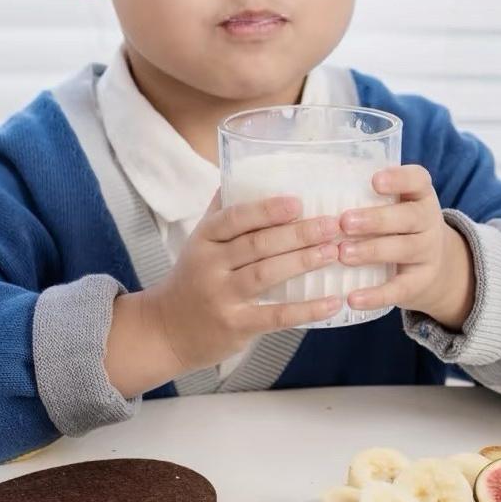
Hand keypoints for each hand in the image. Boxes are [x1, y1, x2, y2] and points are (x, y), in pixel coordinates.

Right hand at [139, 190, 343, 372]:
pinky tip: (332, 302)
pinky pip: (275, 315)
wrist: (167, 332)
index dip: (266, 209)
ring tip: (333, 252)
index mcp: (204, 239)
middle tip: (332, 225)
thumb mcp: (200, 242)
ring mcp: (221, 297)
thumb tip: (245, 169)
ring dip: (303, 262)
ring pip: (265, 274)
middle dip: (298, 233)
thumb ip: (223, 211)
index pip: (233, 218)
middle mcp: (209, 266)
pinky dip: (306, 309)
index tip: (298, 202)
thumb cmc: (194, 279)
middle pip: (256, 244)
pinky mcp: (235, 326)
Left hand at [337, 165, 475, 329]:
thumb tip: (311, 191)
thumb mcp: (395, 207)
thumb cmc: (399, 228)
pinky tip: (353, 298)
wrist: (438, 267)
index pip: (418, 180)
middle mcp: (429, 222)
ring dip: (372, 251)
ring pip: (404, 250)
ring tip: (343, 254)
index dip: (399, 179)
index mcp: (420, 196)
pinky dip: (376, 295)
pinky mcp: (420, 282)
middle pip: (409, 217)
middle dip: (376, 219)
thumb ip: (365, 197)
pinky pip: (399, 289)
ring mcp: (428, 253)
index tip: (374, 181)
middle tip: (344, 222)